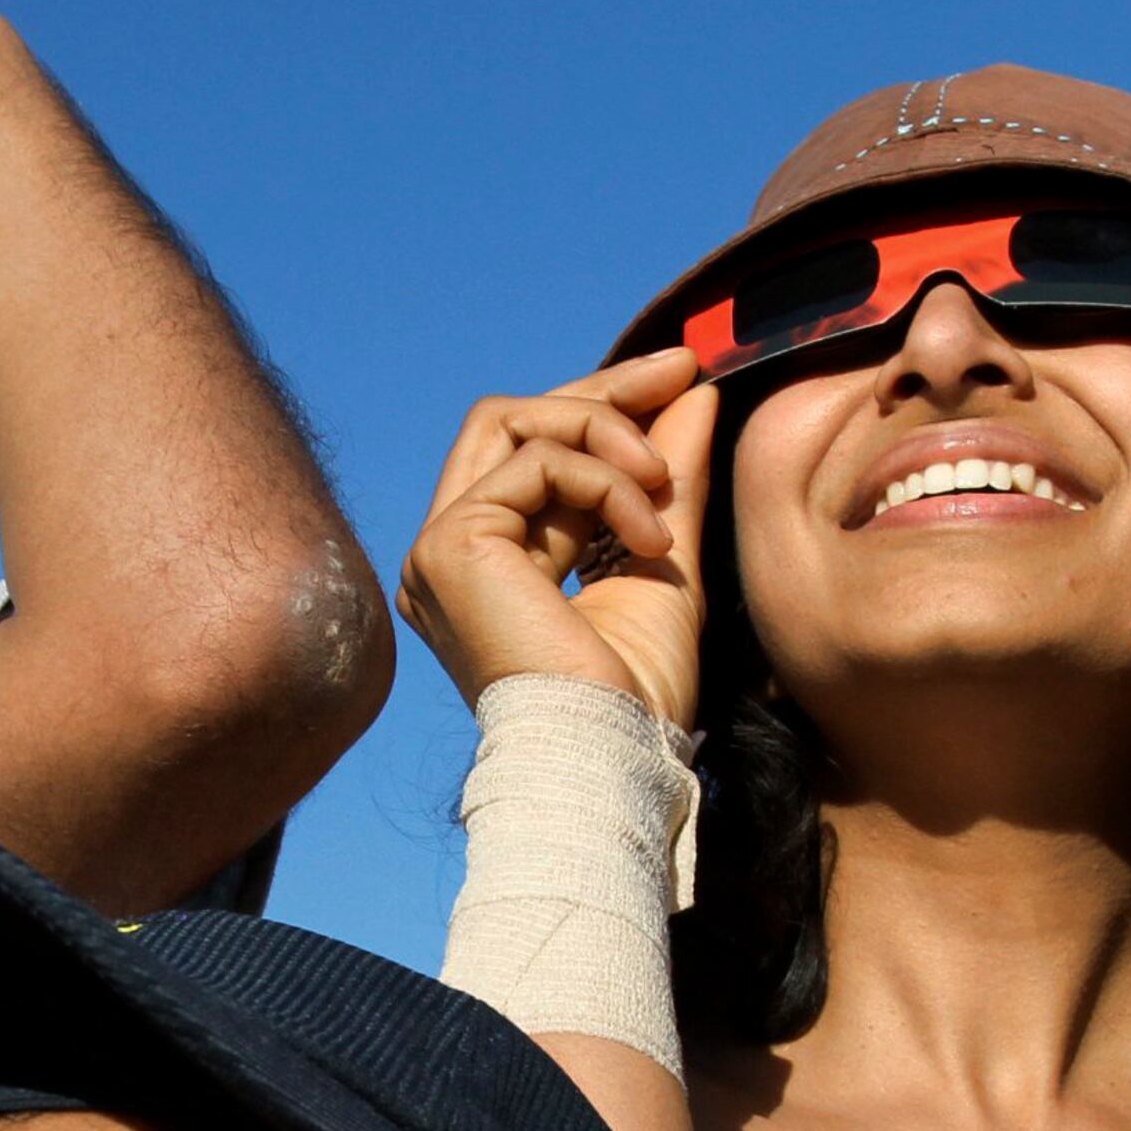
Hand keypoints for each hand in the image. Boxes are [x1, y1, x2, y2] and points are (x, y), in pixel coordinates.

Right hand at [395, 348, 715, 725]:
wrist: (612, 758)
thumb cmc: (635, 697)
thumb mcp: (664, 560)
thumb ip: (668, 480)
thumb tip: (691, 395)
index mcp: (490, 562)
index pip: (533, 449)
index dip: (605, 404)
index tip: (682, 374)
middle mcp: (451, 551)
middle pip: (512, 419)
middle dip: (604, 391)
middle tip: (682, 371)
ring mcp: (440, 548)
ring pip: (516, 423)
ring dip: (609, 437)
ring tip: (664, 491)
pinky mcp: (449, 546)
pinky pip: (536, 463)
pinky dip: (606, 481)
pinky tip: (646, 531)